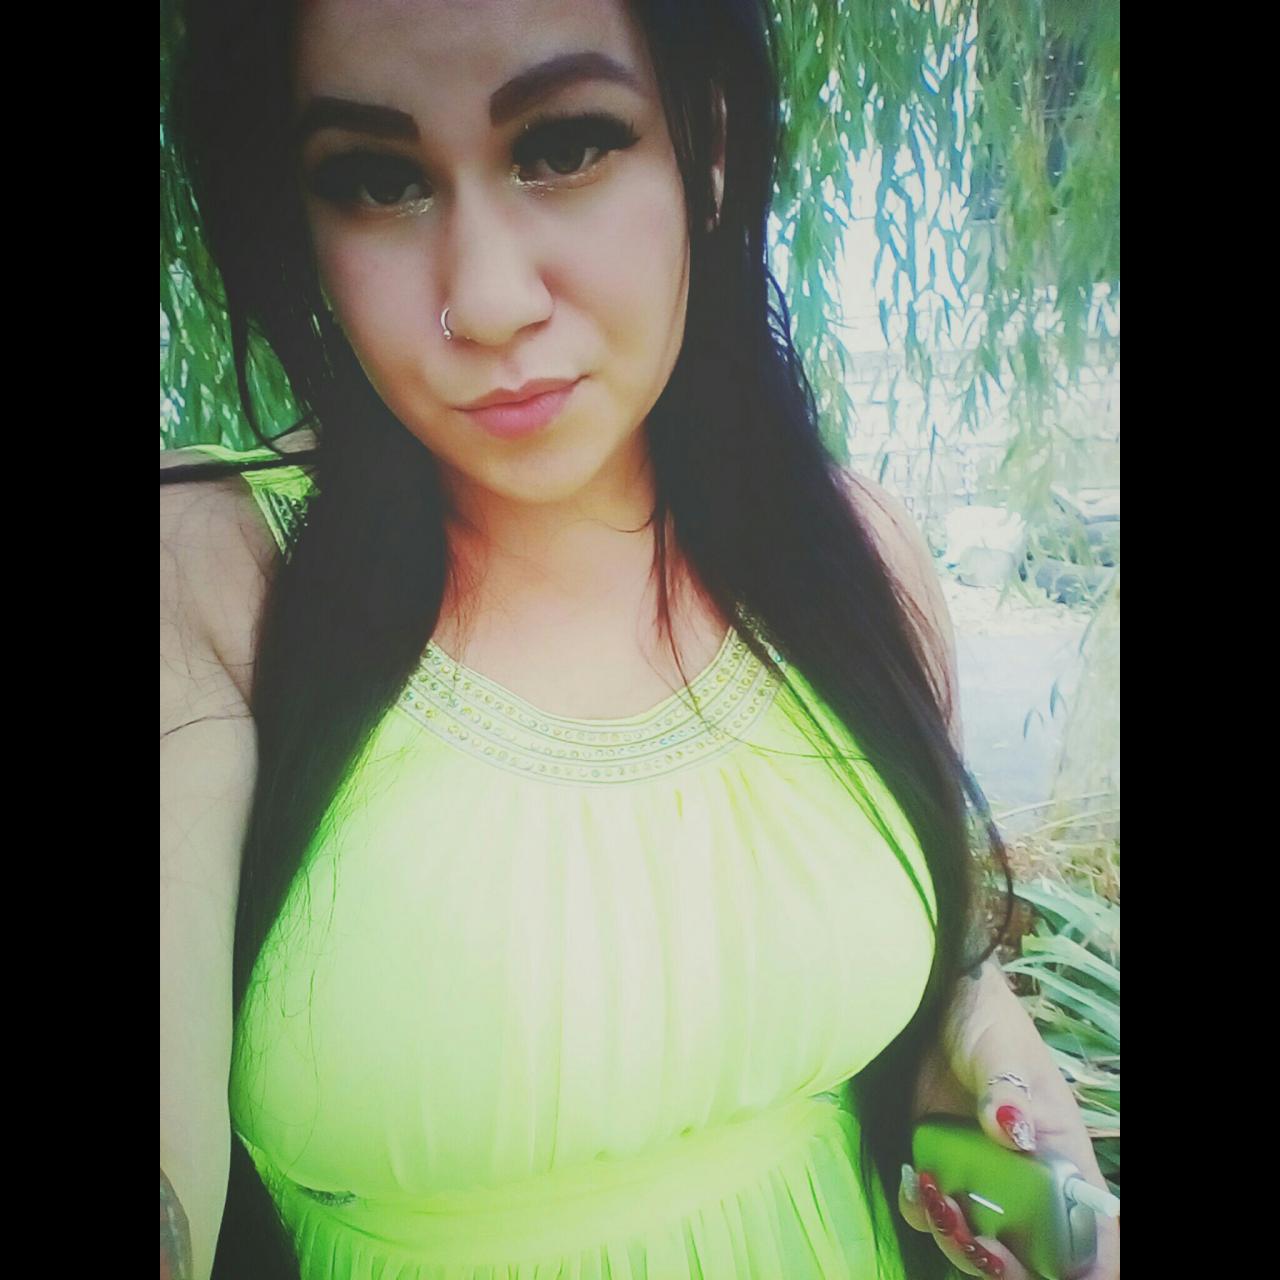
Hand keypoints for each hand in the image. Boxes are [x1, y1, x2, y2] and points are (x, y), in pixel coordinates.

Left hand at [897, 963, 1119, 1278]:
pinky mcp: (941, 1167)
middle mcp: (1027, 1183)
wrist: (936, 1004)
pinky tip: (912, 1177)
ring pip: (976, 1243)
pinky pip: (933, 1212)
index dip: (1077, 1272)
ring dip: (952, 1237)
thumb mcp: (1002, 1051)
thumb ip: (1009, 1091)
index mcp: (1063, 1163)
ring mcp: (982, 1179)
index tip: (1033, 1264)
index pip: (1091, 1242)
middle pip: (1030, 1259)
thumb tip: (1016, 1133)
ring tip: (933, 1194)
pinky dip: (920, 1209)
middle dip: (997, 1263)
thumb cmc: (988, 1023)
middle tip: (967, 1233)